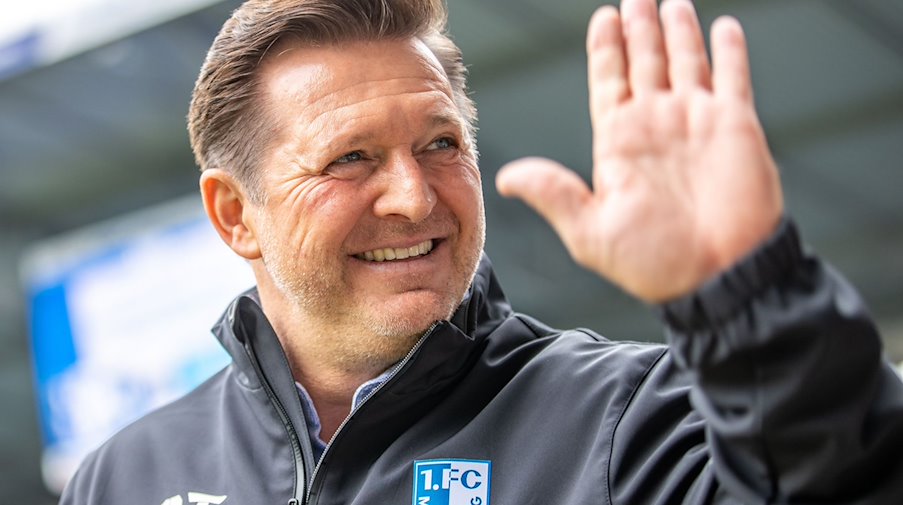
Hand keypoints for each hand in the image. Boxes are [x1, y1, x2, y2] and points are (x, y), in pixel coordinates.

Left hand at [496, 0, 783, 301]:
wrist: (716, 277)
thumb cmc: (653, 262)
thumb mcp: (589, 230)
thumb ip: (552, 193)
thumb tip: (505, 178)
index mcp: (620, 143)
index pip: (609, 82)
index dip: (606, 49)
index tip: (603, 17)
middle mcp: (656, 125)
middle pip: (644, 63)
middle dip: (639, 28)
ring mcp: (697, 122)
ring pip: (685, 62)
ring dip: (678, 31)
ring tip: (669, 3)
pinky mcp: (736, 126)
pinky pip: (732, 78)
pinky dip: (728, 51)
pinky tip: (722, 27)